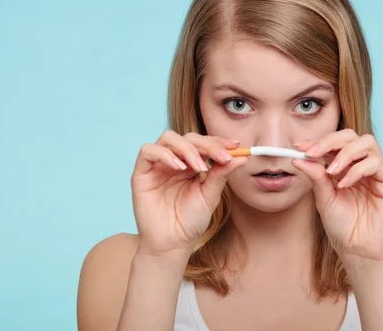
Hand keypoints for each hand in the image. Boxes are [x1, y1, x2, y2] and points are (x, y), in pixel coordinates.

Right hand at [131, 131, 246, 258]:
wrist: (172, 244)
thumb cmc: (190, 221)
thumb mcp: (210, 195)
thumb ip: (221, 173)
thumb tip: (241, 157)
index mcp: (190, 165)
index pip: (203, 143)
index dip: (218, 141)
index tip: (235, 146)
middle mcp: (173, 161)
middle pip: (188, 138)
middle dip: (207, 144)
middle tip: (222, 157)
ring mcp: (157, 166)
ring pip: (168, 138)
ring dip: (187, 148)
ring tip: (200, 167)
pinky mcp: (141, 173)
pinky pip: (148, 151)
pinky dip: (165, 155)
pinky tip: (179, 167)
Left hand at [292, 129, 382, 261]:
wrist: (356, 249)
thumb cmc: (341, 225)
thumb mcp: (323, 198)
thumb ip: (315, 177)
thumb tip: (298, 158)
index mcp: (343, 166)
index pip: (333, 144)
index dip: (317, 141)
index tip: (299, 147)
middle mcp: (360, 165)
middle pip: (351, 136)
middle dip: (330, 141)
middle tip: (313, 152)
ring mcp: (376, 173)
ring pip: (367, 143)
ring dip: (345, 153)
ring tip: (332, 171)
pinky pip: (376, 164)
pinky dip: (357, 170)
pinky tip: (344, 184)